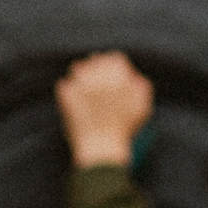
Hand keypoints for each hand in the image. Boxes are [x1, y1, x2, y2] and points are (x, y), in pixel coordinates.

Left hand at [56, 51, 153, 168]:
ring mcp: (80, 83)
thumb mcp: (142, 106)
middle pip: (95, 61)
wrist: (102, 148)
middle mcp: (98, 73)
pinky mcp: (66, 94)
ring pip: (78, 69)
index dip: (114, 68)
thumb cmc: (125, 130)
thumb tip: (132, 76)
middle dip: (96, 70)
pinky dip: (68, 92)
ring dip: (81, 76)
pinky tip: (73, 102)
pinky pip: (64, 85)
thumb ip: (140, 86)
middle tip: (97, 84)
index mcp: (118, 74)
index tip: (113, 77)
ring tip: (84, 90)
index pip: (115, 59)